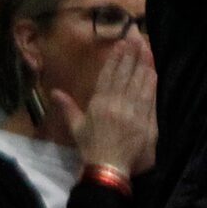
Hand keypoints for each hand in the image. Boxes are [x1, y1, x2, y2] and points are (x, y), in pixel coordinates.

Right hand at [61, 40, 158, 179]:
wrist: (108, 170)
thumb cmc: (91, 149)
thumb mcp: (76, 127)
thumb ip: (67, 107)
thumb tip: (54, 92)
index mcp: (99, 103)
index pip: (109, 75)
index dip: (116, 58)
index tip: (122, 43)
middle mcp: (117, 104)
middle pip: (126, 74)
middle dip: (132, 54)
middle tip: (137, 37)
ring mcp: (133, 112)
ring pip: (140, 83)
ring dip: (143, 64)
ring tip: (147, 49)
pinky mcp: (147, 122)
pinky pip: (150, 98)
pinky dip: (151, 83)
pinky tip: (153, 71)